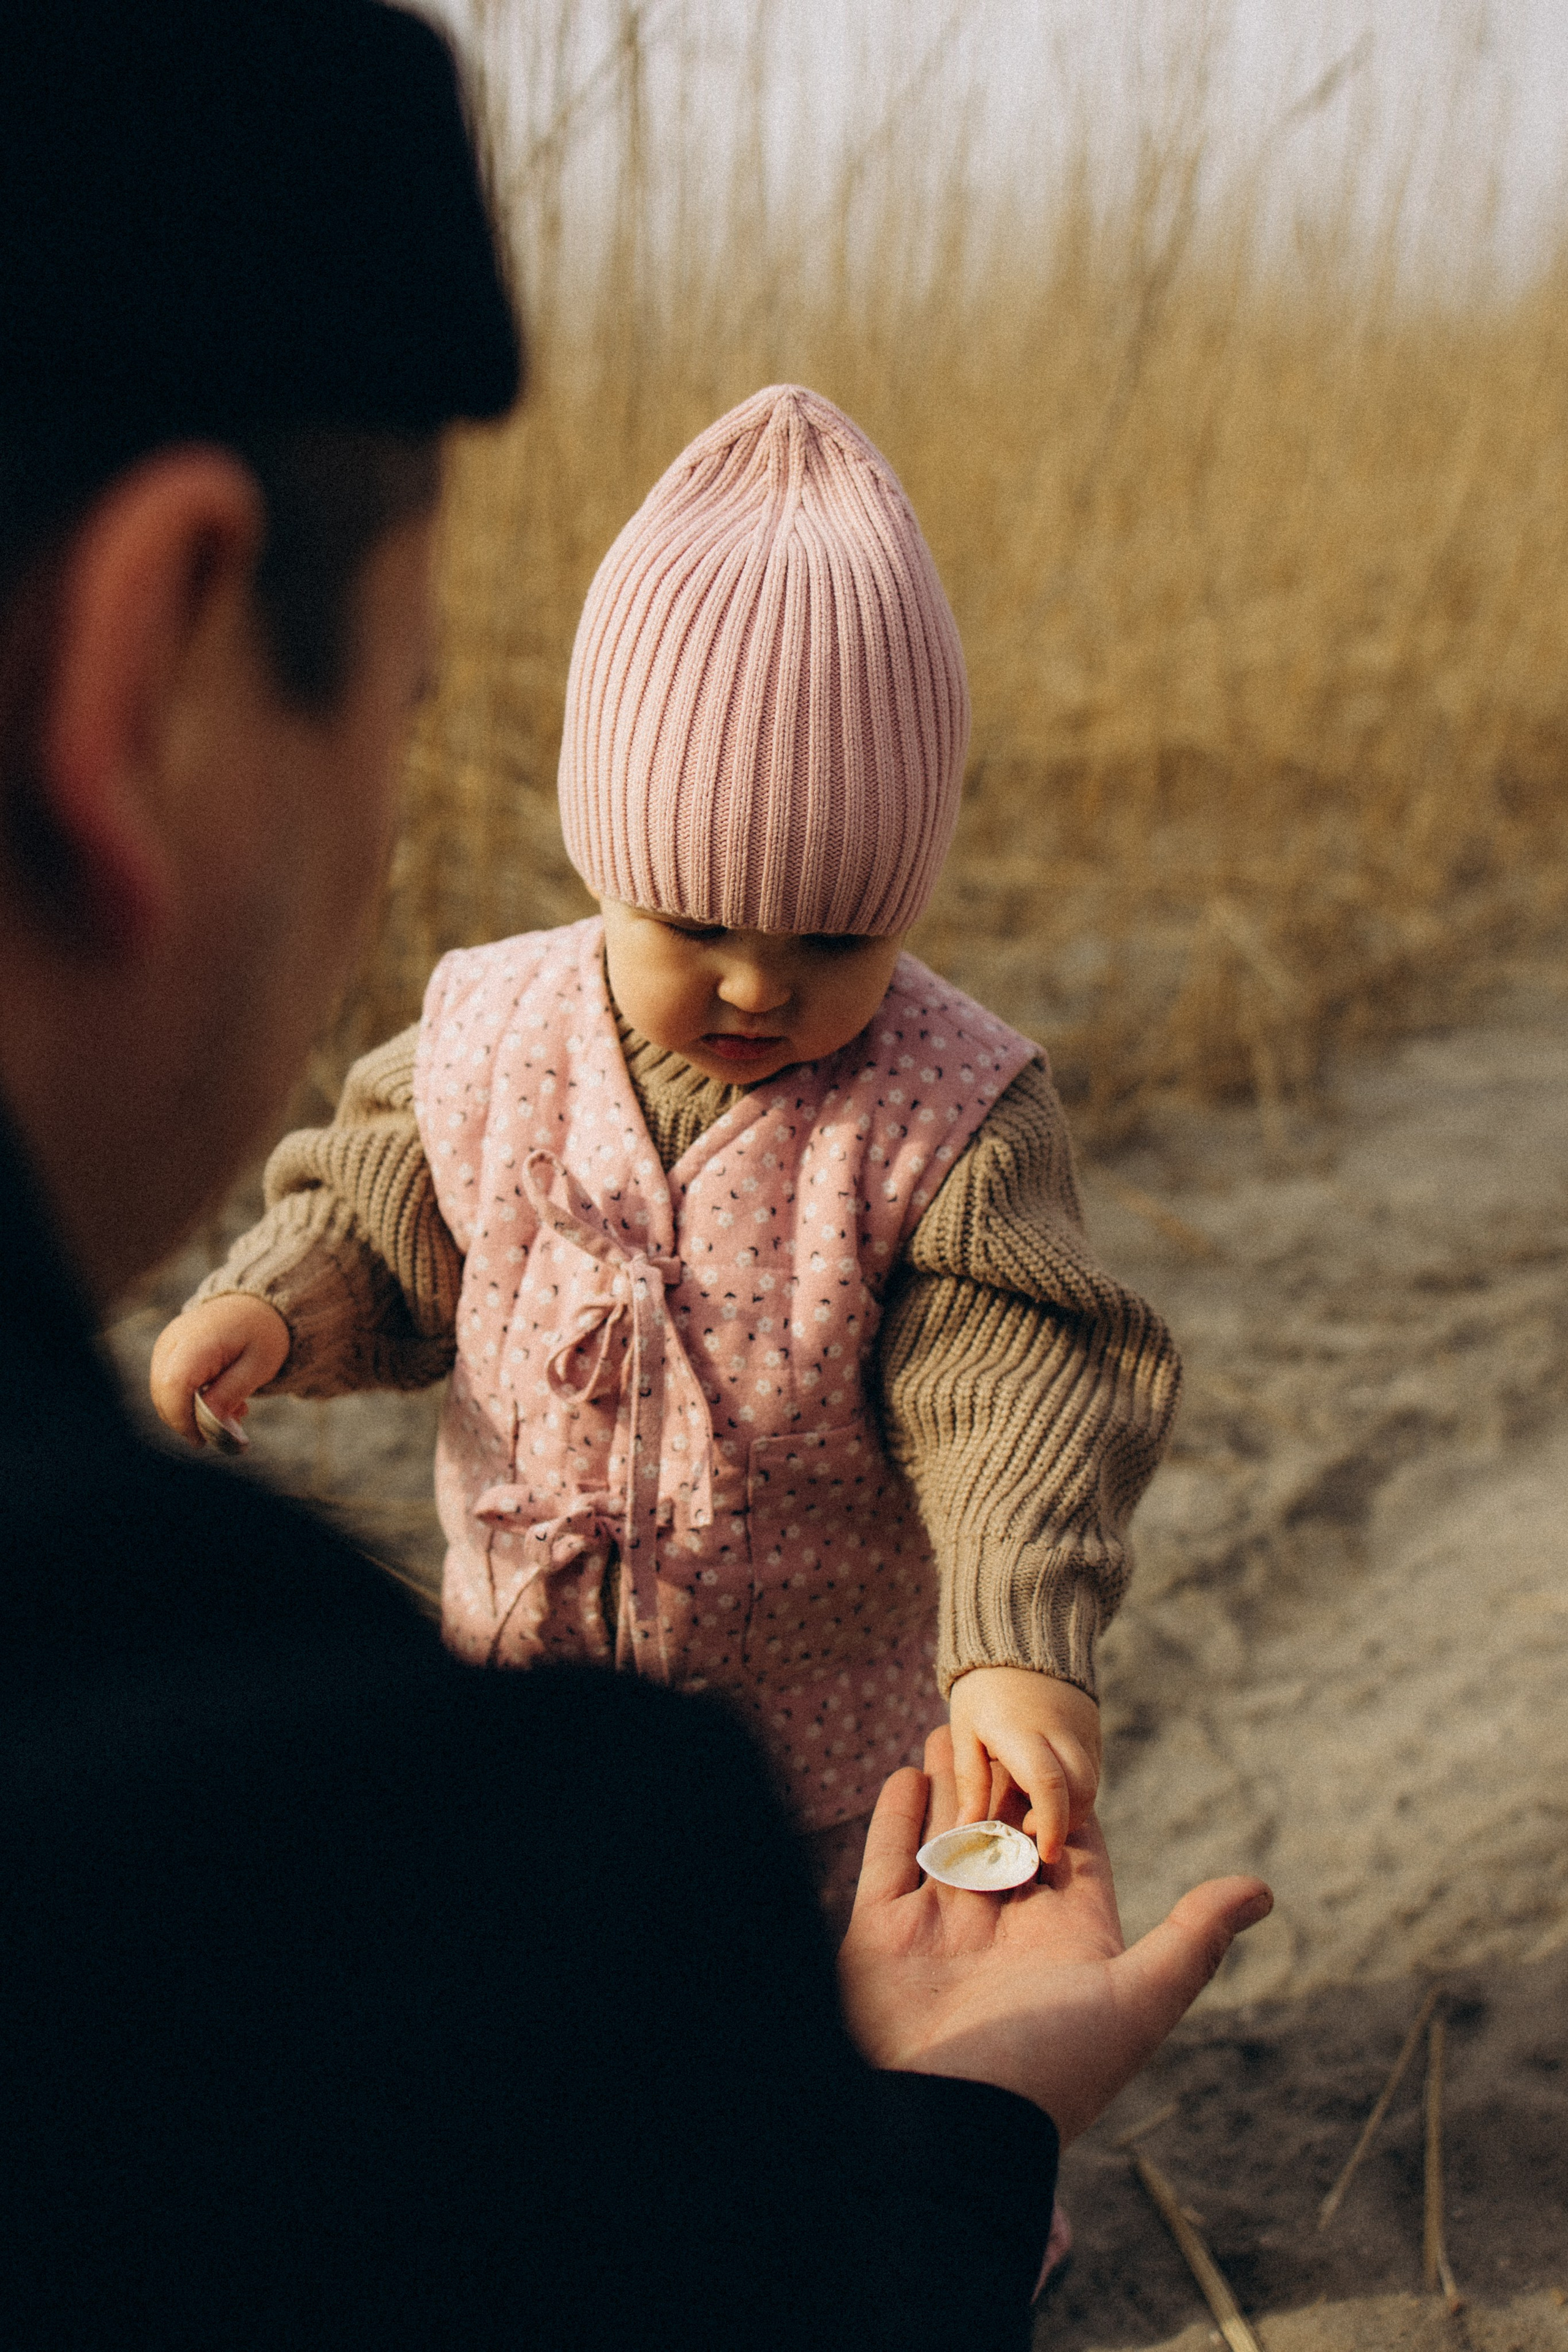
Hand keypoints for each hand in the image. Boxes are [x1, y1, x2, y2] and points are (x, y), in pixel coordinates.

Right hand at [149, 1295, 289, 1444]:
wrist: (256, 1304)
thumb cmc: (262, 1334)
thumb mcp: (257, 1366)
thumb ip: (229, 1395)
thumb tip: (207, 1427)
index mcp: (197, 1340)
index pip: (174, 1387)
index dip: (183, 1419)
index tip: (203, 1440)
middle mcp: (173, 1340)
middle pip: (163, 1394)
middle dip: (188, 1420)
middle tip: (226, 1426)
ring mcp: (166, 1343)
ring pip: (162, 1393)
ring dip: (191, 1411)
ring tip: (233, 1408)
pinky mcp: (166, 1350)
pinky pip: (167, 1384)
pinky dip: (188, 1399)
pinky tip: (220, 1397)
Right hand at [838, 1726, 1271, 2141]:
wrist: (947, 2124)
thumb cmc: (1049, 2067)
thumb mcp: (1136, 2002)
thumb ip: (1192, 1941)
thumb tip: (1263, 1891)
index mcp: (1063, 1942)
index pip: (1072, 1855)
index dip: (1071, 1804)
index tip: (1071, 1749)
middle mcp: (1002, 1932)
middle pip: (1007, 1835)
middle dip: (1005, 1783)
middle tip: (1004, 1724)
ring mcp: (940, 1932)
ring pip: (947, 1838)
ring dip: (949, 1785)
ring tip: (951, 1729)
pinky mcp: (882, 1937)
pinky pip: (891, 1861)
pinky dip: (897, 1817)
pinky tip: (907, 1774)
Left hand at [948, 1665, 1100, 1863]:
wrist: (1019, 1639)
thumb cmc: (983, 1692)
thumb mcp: (965, 1732)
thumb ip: (970, 1782)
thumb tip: (966, 1831)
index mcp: (1022, 1732)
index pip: (1049, 1784)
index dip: (1052, 1823)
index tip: (1044, 1850)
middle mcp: (1060, 1731)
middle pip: (1082, 1790)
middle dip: (1066, 1823)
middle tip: (1037, 1835)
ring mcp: (1082, 1728)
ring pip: (1093, 1782)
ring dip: (1074, 1808)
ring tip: (1042, 1813)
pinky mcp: (1093, 1728)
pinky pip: (1094, 1768)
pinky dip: (1078, 1789)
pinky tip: (1053, 1790)